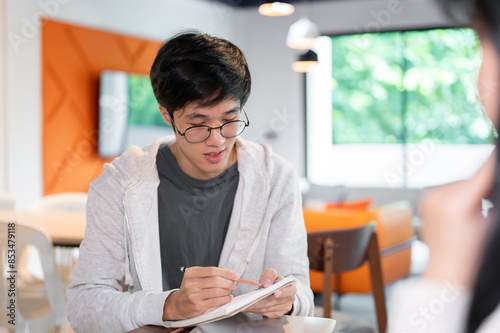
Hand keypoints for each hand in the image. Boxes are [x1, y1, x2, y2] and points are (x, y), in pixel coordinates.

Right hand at [162, 266, 237, 319]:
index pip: (212, 270)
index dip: (226, 272)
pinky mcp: (197, 305)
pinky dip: (225, 299)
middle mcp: (191, 283)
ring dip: (227, 290)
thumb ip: (211, 273)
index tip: (234, 275)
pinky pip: (215, 301)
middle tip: (233, 284)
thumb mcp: (196, 277)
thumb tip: (227, 271)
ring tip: (229, 290)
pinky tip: (228, 297)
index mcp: (192, 273)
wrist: (177, 304)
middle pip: (216, 280)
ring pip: (216, 291)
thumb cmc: (189, 289)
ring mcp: (194, 295)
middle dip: (228, 282)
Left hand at [245, 268, 295, 317]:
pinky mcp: (277, 314)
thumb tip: (267, 283)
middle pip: (273, 301)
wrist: (276, 291)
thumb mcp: (272, 274)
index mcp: (291, 288)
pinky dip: (255, 310)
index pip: (289, 290)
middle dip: (260, 301)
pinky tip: (247, 308)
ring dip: (255, 307)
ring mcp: (283, 308)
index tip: (275, 293)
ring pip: (267, 308)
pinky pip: (265, 313)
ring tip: (244, 305)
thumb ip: (270, 274)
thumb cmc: (274, 281)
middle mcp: (289, 300)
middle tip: (249, 301)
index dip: (283, 292)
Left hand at [421, 152, 495, 286]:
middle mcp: (437, 197)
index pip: (482, 174)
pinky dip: (456, 197)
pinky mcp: (425, 201)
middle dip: (481, 190)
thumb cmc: (472, 252)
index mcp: (455, 203)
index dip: (493, 165)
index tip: (497, 152)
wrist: (447, 268)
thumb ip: (490, 195)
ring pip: (459, 184)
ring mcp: (428, 198)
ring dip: (468, 193)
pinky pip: (447, 190)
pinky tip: (458, 214)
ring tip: (469, 216)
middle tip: (482, 210)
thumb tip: (492, 177)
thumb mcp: (489, 221)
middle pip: (470, 180)